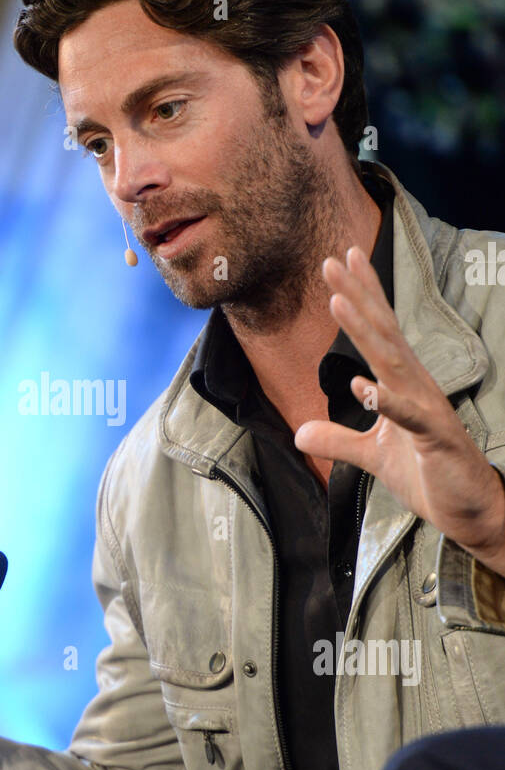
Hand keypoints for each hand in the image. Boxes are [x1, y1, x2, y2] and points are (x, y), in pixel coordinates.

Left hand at [294, 246, 504, 575]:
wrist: (469, 510)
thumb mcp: (372, 457)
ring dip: (364, 332)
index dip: (361, 295)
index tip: (340, 259)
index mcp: (404, 384)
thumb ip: (338, 441)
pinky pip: (409, 417)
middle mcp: (417, 386)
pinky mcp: (435, 439)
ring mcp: (427, 409)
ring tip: (337, 303)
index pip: (379, 331)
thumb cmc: (427, 475)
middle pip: (383, 332)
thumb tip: (299, 433)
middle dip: (357, 296)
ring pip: (392, 363)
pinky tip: (363, 386)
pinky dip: (386, 401)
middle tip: (329, 260)